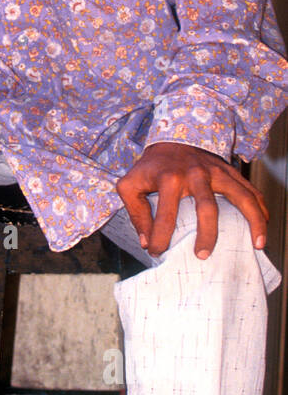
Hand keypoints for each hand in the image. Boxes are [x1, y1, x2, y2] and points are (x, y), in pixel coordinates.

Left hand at [115, 141, 268, 258]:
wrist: (170, 138)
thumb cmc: (149, 167)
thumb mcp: (130, 185)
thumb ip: (135, 213)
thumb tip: (146, 242)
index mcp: (169, 178)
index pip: (165, 215)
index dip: (160, 237)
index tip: (156, 252)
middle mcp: (195, 174)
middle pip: (207, 207)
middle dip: (207, 234)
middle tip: (201, 256)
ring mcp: (216, 171)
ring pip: (240, 196)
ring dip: (252, 220)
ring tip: (258, 245)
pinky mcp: (228, 170)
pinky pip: (250, 189)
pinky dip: (260, 207)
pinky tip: (264, 226)